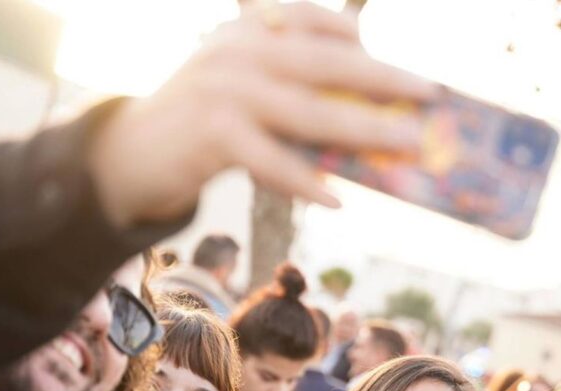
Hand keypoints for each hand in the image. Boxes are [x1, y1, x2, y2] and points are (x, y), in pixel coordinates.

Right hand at [88, 2, 434, 225]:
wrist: (130, 154)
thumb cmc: (201, 126)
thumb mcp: (244, 94)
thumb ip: (293, 95)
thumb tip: (366, 129)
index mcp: (248, 31)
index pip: (311, 20)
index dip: (359, 38)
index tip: (400, 60)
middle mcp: (238, 50)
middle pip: (326, 63)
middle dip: (383, 80)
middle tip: (430, 96)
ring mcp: (224, 89)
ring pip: (309, 112)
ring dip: (365, 131)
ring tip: (406, 144)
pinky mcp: (212, 134)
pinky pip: (271, 161)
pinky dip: (305, 182)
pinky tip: (336, 200)